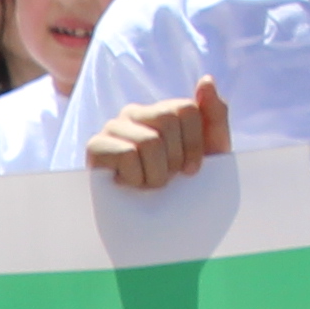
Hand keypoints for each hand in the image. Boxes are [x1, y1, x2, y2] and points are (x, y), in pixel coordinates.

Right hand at [87, 80, 230, 189]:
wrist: (158, 229)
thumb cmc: (183, 189)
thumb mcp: (211, 152)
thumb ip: (214, 115)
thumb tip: (206, 79)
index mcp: (162, 111)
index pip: (186, 108)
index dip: (194, 144)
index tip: (191, 170)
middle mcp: (135, 113)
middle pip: (168, 119)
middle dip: (174, 159)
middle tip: (167, 180)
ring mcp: (113, 128)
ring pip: (149, 141)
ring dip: (156, 175)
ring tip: (148, 186)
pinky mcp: (95, 147)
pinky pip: (127, 154)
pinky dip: (136, 179)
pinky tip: (129, 186)